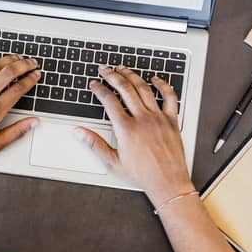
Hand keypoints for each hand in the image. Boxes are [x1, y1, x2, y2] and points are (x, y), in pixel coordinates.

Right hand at [74, 65, 194, 205]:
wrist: (167, 182)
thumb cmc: (143, 175)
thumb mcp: (113, 162)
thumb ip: (94, 144)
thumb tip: (79, 133)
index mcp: (126, 129)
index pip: (109, 101)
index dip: (99, 89)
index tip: (95, 84)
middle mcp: (142, 119)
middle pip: (125, 89)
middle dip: (113, 76)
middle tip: (105, 69)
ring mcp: (158, 118)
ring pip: (144, 89)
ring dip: (132, 76)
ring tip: (123, 69)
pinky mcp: (171, 120)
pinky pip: (169, 97)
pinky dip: (162, 85)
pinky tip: (155, 79)